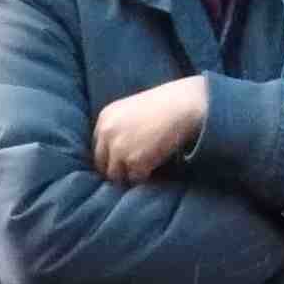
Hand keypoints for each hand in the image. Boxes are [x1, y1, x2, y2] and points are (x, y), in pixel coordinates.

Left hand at [89, 75, 210, 184]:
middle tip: (133, 172)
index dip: (110, 157)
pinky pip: (135, 179)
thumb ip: (119, 129)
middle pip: (102, 165)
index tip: (122, 162)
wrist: (185, 104)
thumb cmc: (165, 106)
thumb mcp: (132, 111)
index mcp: (104, 119)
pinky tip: (156, 168)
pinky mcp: (134, 161)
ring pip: (116, 176)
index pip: (98, 148)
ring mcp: (118, 148)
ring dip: (130, 176)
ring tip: (146, 170)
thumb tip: (116, 155)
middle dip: (116, 170)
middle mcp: (107, 133)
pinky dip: (145, 177)